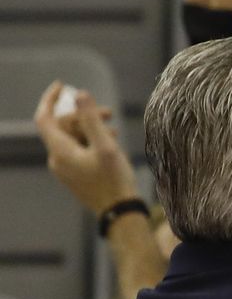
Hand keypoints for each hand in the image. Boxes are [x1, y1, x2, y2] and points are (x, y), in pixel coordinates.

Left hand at [34, 81, 138, 215]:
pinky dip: (91, 140)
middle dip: (83, 115)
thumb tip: (78, 94)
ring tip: (114, 127)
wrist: (120, 213)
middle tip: (109, 113)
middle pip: (63, 127)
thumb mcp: (105, 146)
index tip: (62, 85)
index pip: (45, 118)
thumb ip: (91, 119)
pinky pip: (78, 150)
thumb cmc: (114, 181)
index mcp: (60, 151)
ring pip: (73, 138)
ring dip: (90, 128)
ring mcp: (65, 168)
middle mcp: (57, 159)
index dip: (50, 99)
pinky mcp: (75, 175)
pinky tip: (110, 141)